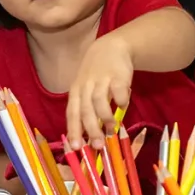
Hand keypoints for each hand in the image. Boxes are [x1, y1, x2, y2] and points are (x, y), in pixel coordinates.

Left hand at [66, 35, 131, 149]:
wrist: (111, 47)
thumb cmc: (96, 75)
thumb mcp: (86, 90)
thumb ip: (87, 111)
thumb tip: (90, 139)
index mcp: (76, 91)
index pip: (72, 113)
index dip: (74, 130)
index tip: (76, 148)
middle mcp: (86, 86)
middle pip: (85, 110)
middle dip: (91, 130)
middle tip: (98, 145)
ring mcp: (101, 79)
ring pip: (99, 101)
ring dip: (105, 117)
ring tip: (111, 130)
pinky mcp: (117, 74)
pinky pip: (118, 89)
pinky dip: (121, 100)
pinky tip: (123, 106)